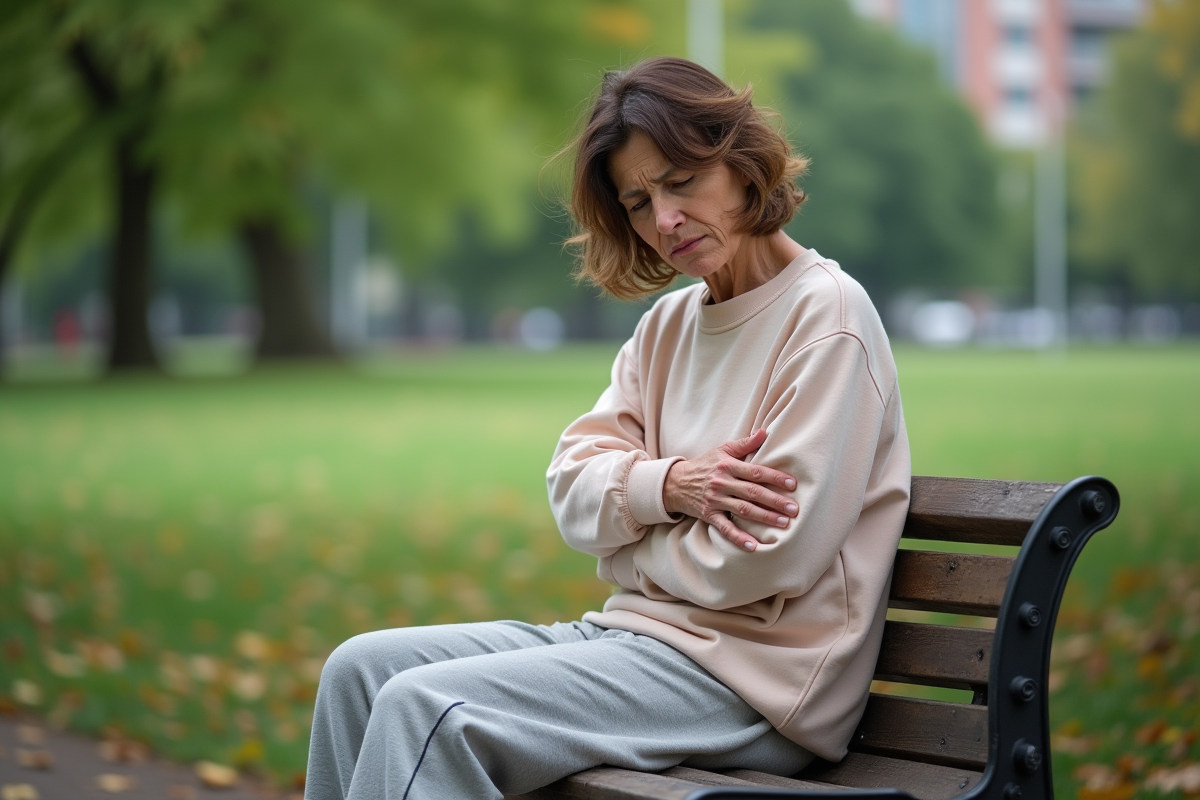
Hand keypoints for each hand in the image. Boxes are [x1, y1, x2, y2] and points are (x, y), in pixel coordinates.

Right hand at [662, 429, 797, 551]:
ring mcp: (715, 500)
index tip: (792, 484)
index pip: (755, 472)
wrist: (675, 482)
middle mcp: (721, 483)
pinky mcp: (709, 515)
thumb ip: (745, 443)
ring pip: (743, 510)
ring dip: (764, 518)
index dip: (774, 477)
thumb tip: (765, 432)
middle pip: (752, 493)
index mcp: (727, 465)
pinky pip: (725, 528)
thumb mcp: (722, 450)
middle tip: (793, 509)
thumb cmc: (705, 465)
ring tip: (784, 524)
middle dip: (775, 501)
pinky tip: (754, 546)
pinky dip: (739, 538)